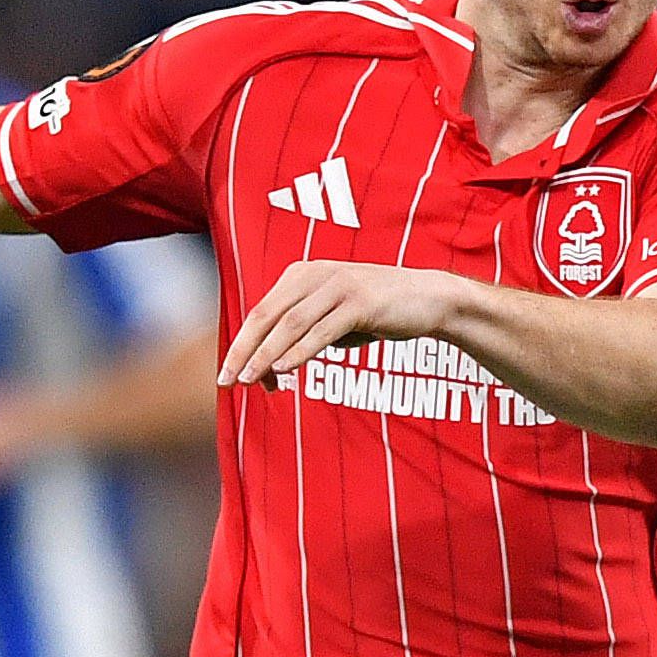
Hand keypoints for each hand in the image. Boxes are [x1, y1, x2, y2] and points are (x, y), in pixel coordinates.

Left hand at [220, 259, 470, 390]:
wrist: (429, 298)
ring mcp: (338, 286)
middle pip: (267, 316)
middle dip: (243, 350)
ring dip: (266, 354)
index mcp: (302, 275)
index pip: (261, 313)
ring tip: (249, 380)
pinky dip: (299, 351)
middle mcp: (315, 275)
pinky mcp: (360, 302)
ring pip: (291, 324)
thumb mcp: (334, 320)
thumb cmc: (378, 311)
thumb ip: (303, 336)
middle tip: (227, 381)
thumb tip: (269, 369)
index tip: (227, 375)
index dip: (242, 345)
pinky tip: (283, 369)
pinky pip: (322, 330)